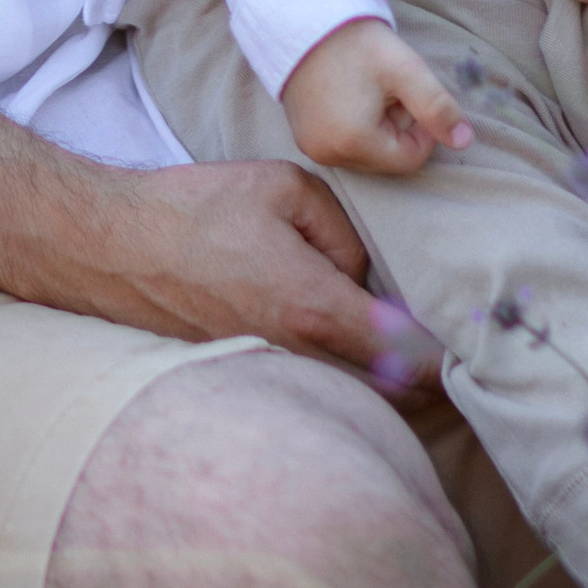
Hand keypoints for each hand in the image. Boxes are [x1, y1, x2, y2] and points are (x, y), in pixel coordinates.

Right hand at [50, 156, 440, 386]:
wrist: (111, 248)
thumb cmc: (194, 210)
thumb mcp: (282, 188)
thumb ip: (343, 227)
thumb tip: (362, 268)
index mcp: (312, 305)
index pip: (405, 352)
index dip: (447, 358)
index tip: (475, 350)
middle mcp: (295, 353)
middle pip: (386, 395)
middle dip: (426, 384)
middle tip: (454, 363)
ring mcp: (267, 373)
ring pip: (349, 399)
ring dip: (383, 388)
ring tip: (408, 364)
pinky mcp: (244, 376)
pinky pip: (309, 392)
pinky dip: (338, 385)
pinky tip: (344, 359)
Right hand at [280, 20, 472, 176]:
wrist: (303, 18)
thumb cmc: (354, 42)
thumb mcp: (404, 69)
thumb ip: (438, 107)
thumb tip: (465, 142)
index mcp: (353, 142)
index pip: (410, 158)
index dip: (421, 128)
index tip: (410, 93)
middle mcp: (327, 153)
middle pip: (387, 159)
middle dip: (397, 128)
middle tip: (387, 90)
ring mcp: (311, 147)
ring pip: (367, 153)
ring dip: (377, 127)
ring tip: (367, 90)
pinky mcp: (302, 137)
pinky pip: (343, 144)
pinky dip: (356, 126)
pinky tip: (350, 94)